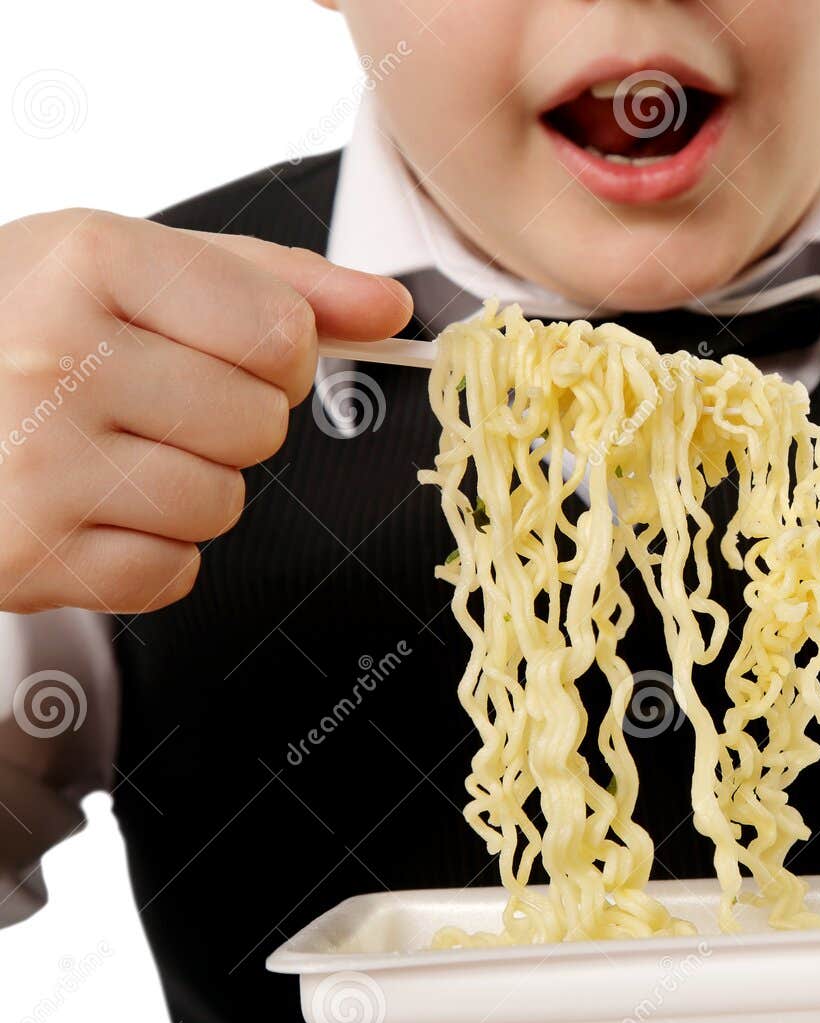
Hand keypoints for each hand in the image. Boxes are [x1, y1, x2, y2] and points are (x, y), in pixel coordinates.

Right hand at [0, 208, 410, 613]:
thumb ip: (274, 282)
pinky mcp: (28, 555)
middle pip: (261, 424)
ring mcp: (36, 461)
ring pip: (223, 503)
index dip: (275, 352)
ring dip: (184, 489)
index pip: (283, 333)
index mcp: (88, 259)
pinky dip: (142, 553)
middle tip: (140, 402)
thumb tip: (390, 307)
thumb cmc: (16, 330)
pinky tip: (83, 506)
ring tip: (102, 452)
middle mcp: (55, 356)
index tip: (223, 347)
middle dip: (224, 421)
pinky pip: (172, 573)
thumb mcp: (129, 270)